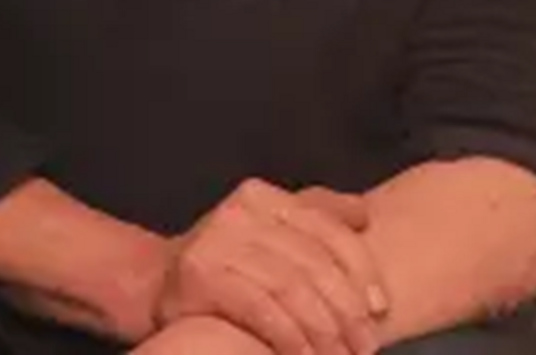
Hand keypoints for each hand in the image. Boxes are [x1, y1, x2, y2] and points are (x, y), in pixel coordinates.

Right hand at [150, 181, 391, 354]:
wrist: (155, 285)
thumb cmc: (227, 263)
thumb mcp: (268, 229)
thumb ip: (314, 216)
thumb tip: (364, 215)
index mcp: (263, 196)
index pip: (327, 230)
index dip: (361, 270)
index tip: (381, 308)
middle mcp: (240, 211)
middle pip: (313, 263)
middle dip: (347, 311)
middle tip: (366, 346)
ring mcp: (217, 241)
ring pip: (291, 288)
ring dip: (324, 330)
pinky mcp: (202, 276)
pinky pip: (261, 308)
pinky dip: (290, 336)